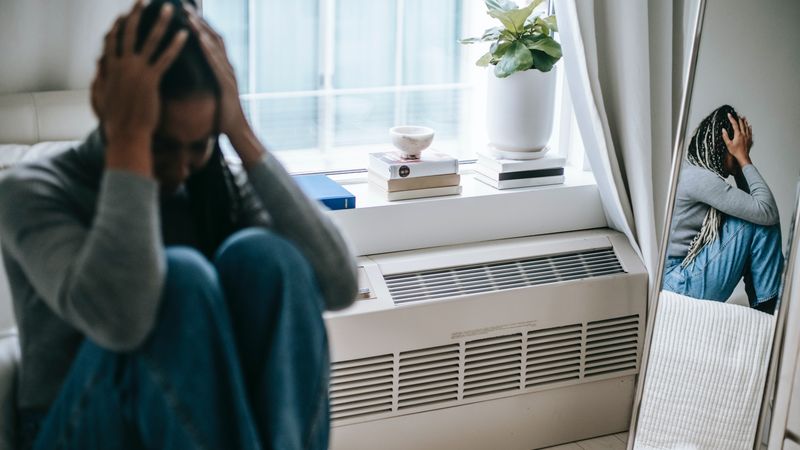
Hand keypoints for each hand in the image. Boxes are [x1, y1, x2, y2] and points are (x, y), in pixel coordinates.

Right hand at [93, 1, 186, 174]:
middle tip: (143, 0)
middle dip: (136, 14)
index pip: (112, 41)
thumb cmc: (115, 121)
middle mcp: (121, 65)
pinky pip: (165, 58)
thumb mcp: (100, 97)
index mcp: (109, 69)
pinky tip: (184, 35)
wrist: (126, 135)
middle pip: (129, 33)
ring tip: (169, 9)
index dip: (118, 27)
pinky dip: (175, 45)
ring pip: (149, 40)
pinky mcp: (150, 80)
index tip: (123, 15)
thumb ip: (100, 80)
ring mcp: (136, 71)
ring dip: (160, 22)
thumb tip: (98, 69)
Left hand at [184, 4, 248, 136]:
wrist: (236, 131)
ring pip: (215, 47)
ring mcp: (228, 75)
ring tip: (188, 16)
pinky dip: (208, 49)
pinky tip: (199, 39)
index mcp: (222, 68)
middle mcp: (227, 67)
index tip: (184, 12)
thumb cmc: (221, 115)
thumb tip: (188, 75)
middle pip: (213, 37)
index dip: (199, 25)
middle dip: (198, 21)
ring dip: (201, 30)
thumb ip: (204, 81)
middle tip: (184, 6)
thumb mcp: (210, 93)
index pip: (211, 41)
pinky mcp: (227, 84)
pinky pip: (216, 63)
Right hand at [722, 112, 752, 166]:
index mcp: (738, 134)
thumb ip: (725, 136)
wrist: (743, 156)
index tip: (729, 115)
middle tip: (737, 115)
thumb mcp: (728, 144)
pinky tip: (749, 125)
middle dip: (739, 119)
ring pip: (746, 127)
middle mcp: (744, 134)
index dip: (732, 119)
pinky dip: (749, 127)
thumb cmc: (736, 151)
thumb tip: (723, 130)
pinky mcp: (750, 139)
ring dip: (745, 122)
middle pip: (741, 124)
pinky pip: (750, 131)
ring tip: (744, 117)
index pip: (734, 124)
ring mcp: (747, 136)